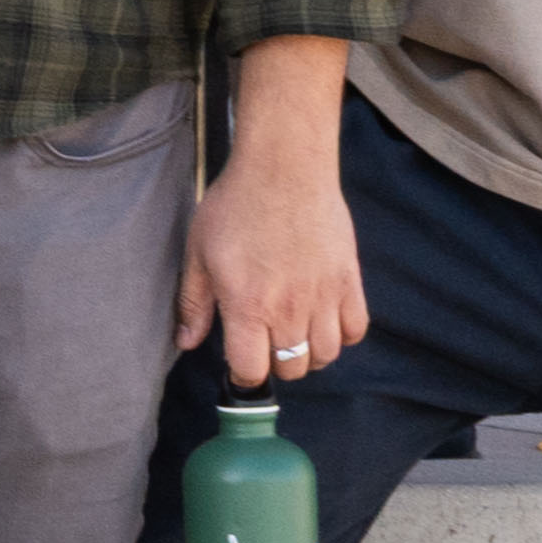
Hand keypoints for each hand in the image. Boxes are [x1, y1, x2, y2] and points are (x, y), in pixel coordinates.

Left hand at [176, 37, 369, 386]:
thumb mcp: (198, 252)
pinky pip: (355, 330)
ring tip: (292, 331)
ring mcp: (324, 297)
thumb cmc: (235, 206)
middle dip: (274, 363)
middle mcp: (289, 309)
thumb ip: (194, 303)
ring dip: (308, 353)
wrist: (284, 169)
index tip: (238, 361)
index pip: (251, 371)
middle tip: (263, 340)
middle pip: (291, 367)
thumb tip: (186, 343)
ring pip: (325, 356)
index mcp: (247, 305)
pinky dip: (341, 335)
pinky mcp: (350, 282)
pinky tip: (322, 319)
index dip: (242, 373)